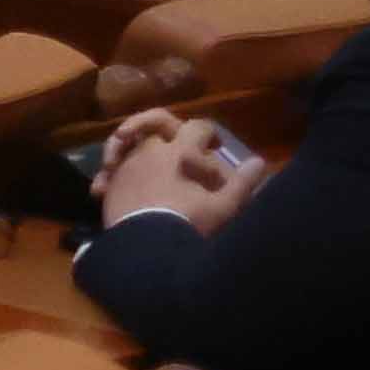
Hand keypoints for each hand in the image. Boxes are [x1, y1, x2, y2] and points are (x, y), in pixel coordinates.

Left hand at [92, 112, 259, 233]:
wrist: (144, 247)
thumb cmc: (187, 223)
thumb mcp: (223, 207)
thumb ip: (242, 183)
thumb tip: (259, 162)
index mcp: (179, 152)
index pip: (198, 127)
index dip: (209, 133)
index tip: (216, 146)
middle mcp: (149, 151)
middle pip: (157, 121)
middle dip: (169, 127)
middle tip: (179, 144)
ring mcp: (126, 164)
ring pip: (133, 142)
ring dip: (144, 149)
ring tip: (157, 169)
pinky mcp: (110, 182)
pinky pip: (112, 167)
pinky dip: (119, 171)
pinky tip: (130, 187)